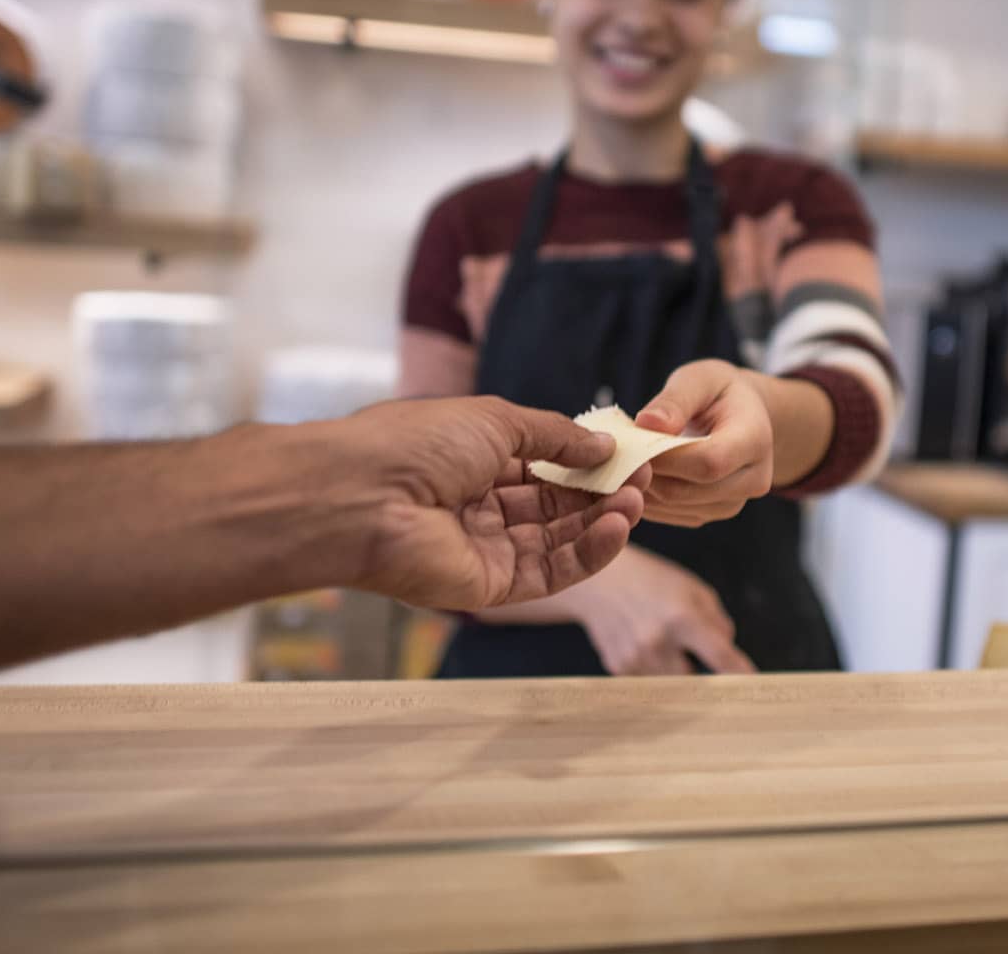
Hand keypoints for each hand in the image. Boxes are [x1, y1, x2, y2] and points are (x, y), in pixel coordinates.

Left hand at [333, 396, 645, 611]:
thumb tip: (604, 443)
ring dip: (603, 521)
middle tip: (644, 478)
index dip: (586, 461)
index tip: (629, 454)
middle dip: (602, 491)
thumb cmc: (418, 444)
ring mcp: (486, 548)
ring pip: (559, 540)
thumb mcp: (496, 420)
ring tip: (637, 500)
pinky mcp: (491, 586)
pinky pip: (551, 572)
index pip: (543, 466)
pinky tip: (618, 528)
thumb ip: (555, 436)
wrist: (362, 496)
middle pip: (556, 504)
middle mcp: (480, 507)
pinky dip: (589, 552)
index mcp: (474, 462)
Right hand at [562, 544, 755, 674]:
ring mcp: (635, 658)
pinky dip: (652, 669)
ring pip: (671, 684)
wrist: (599, 582)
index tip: (752, 683)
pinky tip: (641, 643)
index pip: (719, 655)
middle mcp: (658, 641)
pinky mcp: (618, 668)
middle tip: (693, 654)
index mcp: (682, 617)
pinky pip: (648, 682)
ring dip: (674, 670)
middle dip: (698, 672)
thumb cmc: (653, 581)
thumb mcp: (692, 589)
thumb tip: (728, 655)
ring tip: (661, 640)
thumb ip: (717, 621)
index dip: (738, 672)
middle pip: (694, 680)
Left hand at [636, 359, 774, 526]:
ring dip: (642, 486)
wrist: (744, 415)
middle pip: (688, 490)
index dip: (665, 457)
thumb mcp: (701, 379)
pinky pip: (670, 513)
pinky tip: (634, 473)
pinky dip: (646, 497)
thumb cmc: (719, 392)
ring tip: (622, 459)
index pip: (709, 462)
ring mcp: (732, 503)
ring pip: (675, 505)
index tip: (632, 441)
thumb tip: (646, 423)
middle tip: (615, 452)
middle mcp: (752, 480)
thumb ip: (675, 399)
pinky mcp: (711, 513)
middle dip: (647, 472)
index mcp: (755, 440)